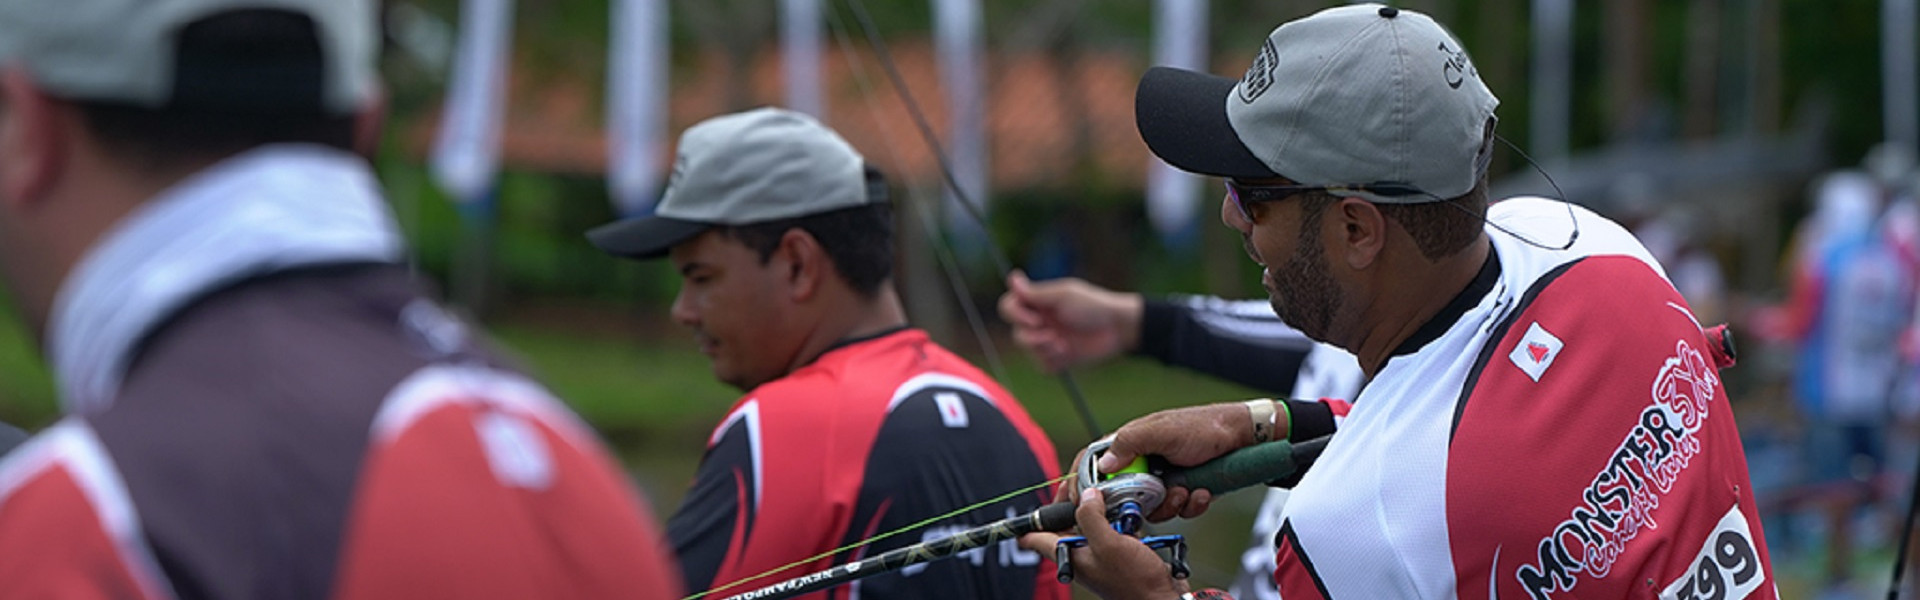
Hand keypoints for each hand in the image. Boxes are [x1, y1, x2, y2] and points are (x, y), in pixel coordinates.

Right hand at [998, 271, 1143, 372]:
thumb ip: (1036, 293)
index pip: (1008, 307)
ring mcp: (1048, 340)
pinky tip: (1067, 352)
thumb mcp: (1064, 296)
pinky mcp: (1057, 358)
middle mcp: (1040, 321)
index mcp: (1038, 303)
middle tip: (1051, 334)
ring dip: (1043, 348)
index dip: (1015, 314)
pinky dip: (1052, 360)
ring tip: (1062, 344)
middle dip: (1031, 336)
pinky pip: (1042, 365)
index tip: (1034, 317)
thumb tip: (1012, 278)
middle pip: (1017, 332)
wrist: (1117, 329)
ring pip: (1027, 350)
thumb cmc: (1093, 306)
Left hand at [1018, 489, 1190, 599]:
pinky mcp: (1121, 550)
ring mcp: (1102, 552)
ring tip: (1106, 495)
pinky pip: (1115, 526)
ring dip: (1100, 506)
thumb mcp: (1108, 544)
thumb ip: (1091, 517)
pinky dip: (1121, 516)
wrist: (1163, 598)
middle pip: (1065, 522)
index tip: (1033, 502)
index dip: (1030, 520)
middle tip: (1078, 484)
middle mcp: (1082, 554)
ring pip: (1092, 521)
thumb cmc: (1135, 583)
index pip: (1036, 538)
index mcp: (1070, 555)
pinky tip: (1129, 511)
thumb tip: (1086, 495)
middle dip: (1071, 501)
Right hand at [1096, 402, 1261, 520]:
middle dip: (1142, 501)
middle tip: (1158, 494)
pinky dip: (1190, 504)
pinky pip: (1176, 511)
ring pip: (1151, 508)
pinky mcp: (1180, 492)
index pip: (1096, 463)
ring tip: (1186, 489)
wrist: (1241, 438)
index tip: (1094, 499)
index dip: (1090, 482)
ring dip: (1170, 504)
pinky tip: (1200, 491)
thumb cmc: (1203, 425)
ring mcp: (1162, 479)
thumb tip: (1104, 463)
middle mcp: (1143, 463)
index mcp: (1130, 443)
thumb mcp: (1161, 431)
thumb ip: (1129, 443)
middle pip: (1123, 495)